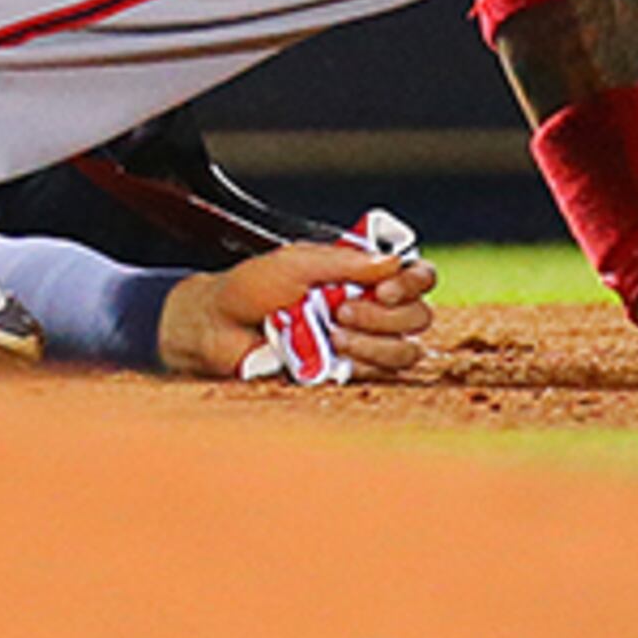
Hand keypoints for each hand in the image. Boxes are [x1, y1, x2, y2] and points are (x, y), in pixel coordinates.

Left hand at [158, 243, 436, 379]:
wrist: (219, 328)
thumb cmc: (252, 288)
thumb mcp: (295, 262)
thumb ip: (346, 261)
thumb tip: (394, 262)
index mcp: (363, 276)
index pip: (419, 277)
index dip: (414, 283)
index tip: (384, 287)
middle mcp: (372, 308)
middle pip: (419, 316)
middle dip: (383, 314)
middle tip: (340, 309)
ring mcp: (363, 344)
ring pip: (405, 350)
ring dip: (371, 341)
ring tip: (331, 333)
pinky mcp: (350, 375)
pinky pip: (382, 376)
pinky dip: (359, 362)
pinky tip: (329, 353)